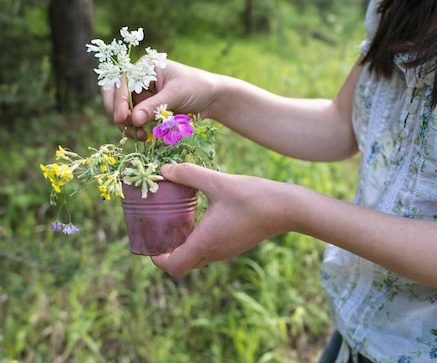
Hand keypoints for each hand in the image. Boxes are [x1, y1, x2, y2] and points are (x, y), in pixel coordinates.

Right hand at [101, 59, 216, 139]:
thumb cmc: (196, 87)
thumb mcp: (175, 95)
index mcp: (144, 67)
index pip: (121, 82)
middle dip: (118, 113)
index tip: (122, 118)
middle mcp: (138, 79)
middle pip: (114, 96)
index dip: (118, 101)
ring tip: (141, 136)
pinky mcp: (145, 108)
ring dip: (127, 125)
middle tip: (128, 128)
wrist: (212, 97)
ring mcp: (140, 94)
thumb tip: (133, 119)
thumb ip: (154, 106)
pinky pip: (133, 120)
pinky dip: (135, 129)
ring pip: (121, 111)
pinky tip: (145, 136)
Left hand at [150, 163, 292, 275]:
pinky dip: (198, 240)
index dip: (156, 258)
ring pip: (196, 258)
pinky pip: (209, 250)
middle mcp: (214, 253)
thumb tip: (164, 170)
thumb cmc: (253, 197)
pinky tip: (200, 216)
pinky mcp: (235, 245)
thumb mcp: (218, 181)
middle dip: (167, 251)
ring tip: (176, 221)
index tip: (149, 242)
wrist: (288, 208)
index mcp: (205, 243)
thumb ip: (189, 175)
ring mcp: (226, 251)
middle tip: (158, 229)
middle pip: (182, 264)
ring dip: (183, 245)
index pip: (172, 266)